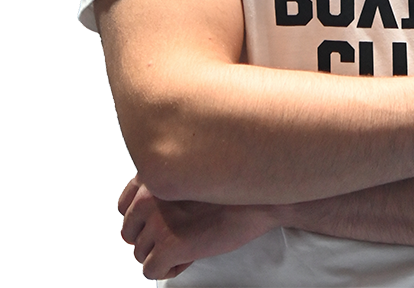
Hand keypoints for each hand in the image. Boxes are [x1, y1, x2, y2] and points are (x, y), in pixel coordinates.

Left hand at [119, 174, 282, 280]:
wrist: (260, 201)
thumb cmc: (234, 187)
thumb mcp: (195, 172)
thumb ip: (170, 182)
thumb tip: (157, 206)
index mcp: (155, 175)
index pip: (125, 203)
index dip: (143, 218)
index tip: (157, 222)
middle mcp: (150, 196)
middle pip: (130, 231)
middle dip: (151, 237)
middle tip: (176, 234)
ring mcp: (157, 221)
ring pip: (140, 253)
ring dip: (162, 253)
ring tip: (187, 242)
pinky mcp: (167, 246)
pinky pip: (152, 270)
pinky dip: (170, 269)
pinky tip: (188, 256)